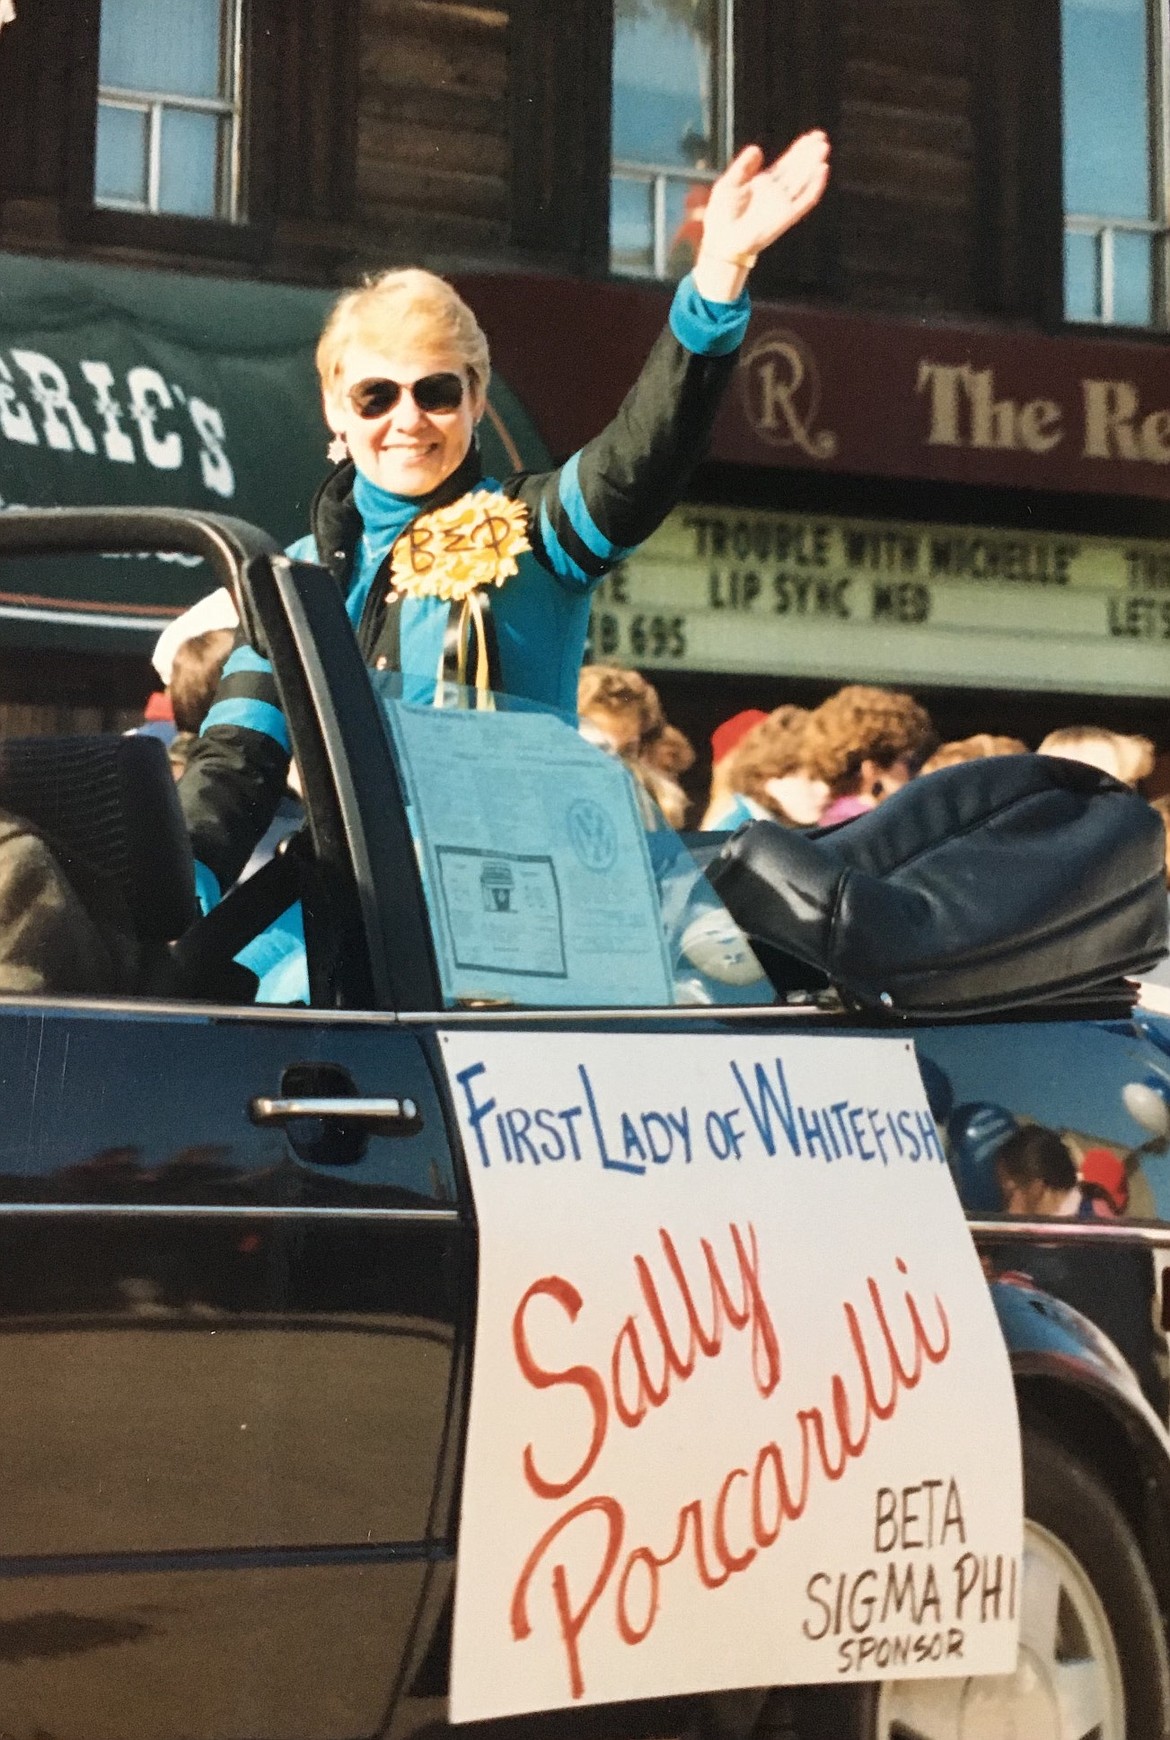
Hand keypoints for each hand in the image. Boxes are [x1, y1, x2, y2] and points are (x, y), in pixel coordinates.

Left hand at [692, 131, 830, 301]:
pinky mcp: (786, 217)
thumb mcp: (728, 183)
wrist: (722, 241)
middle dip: (809, 154)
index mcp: (763, 184)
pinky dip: (814, 187)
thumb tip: (757, 149)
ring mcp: (782, 205)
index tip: (810, 137)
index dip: (798, 150)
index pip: (785, 164)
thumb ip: (743, 166)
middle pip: (797, 169)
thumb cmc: (721, 216)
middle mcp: (775, 193)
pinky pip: (805, 201)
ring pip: (803, 181)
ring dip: (814, 165)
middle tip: (821, 137)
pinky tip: (822, 171)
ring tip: (823, 148)